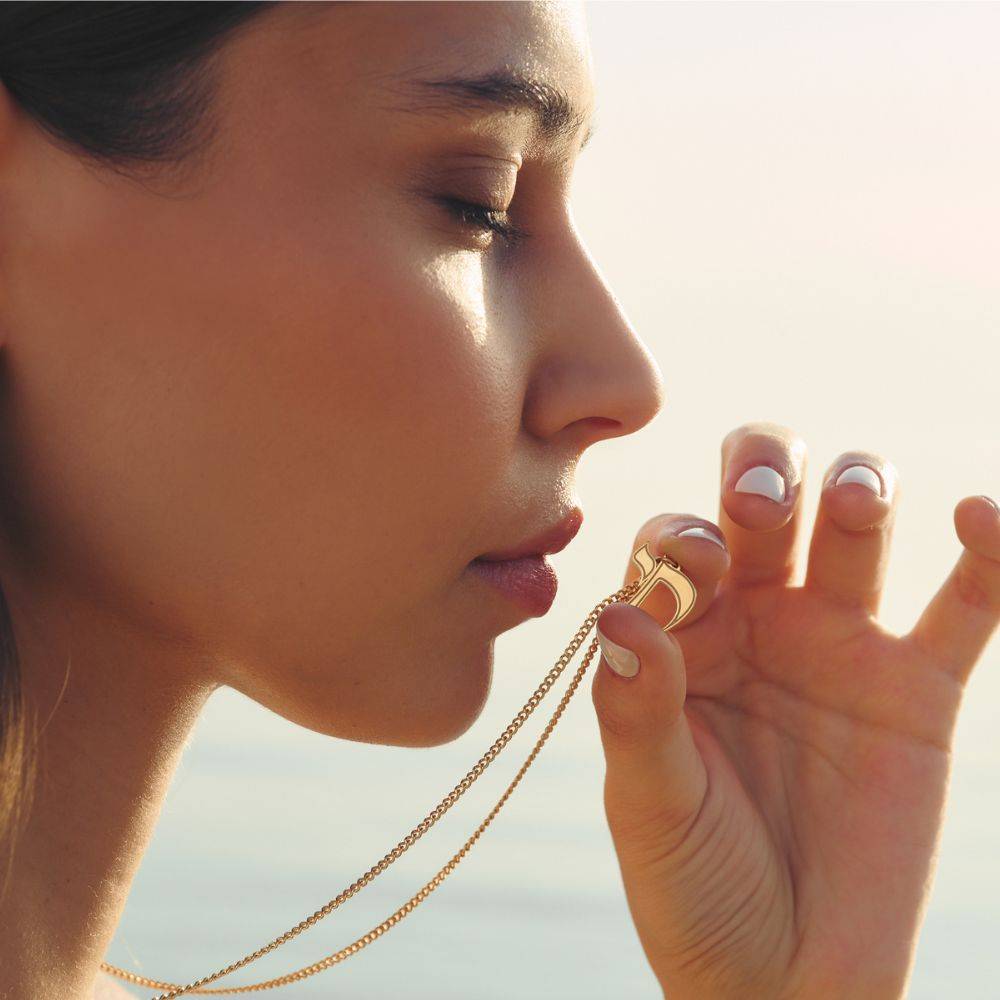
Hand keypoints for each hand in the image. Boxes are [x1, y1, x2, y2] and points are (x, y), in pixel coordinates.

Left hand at [590, 421, 999, 999]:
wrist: (783, 975)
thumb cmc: (694, 886)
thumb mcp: (649, 802)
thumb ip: (634, 709)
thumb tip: (615, 612)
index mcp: (679, 636)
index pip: (673, 544)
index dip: (678, 537)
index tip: (690, 572)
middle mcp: (756, 620)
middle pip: (761, 502)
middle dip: (761, 473)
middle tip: (759, 504)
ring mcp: (837, 644)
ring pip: (854, 526)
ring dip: (856, 485)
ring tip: (852, 500)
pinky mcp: (915, 687)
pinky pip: (964, 605)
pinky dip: (986, 555)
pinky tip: (979, 515)